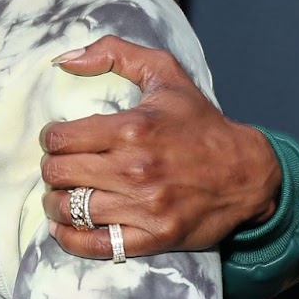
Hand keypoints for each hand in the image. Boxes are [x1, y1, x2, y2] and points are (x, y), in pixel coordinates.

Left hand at [39, 36, 280, 257]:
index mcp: (134, 129)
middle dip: (52, 169)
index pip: (61, 139)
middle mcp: (137, 169)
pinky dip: (70, 238)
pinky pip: (95, 245)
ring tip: (61, 195)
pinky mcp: (154, 237)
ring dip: (56, 203)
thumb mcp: (165, 73)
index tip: (59, 139)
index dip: (51, 138)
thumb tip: (63, 59)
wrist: (248, 172)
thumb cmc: (201, 122)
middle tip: (60, 167)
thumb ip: (114, 53)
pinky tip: (64, 227)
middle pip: (59, 174)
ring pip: (70, 209)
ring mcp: (146, 207)